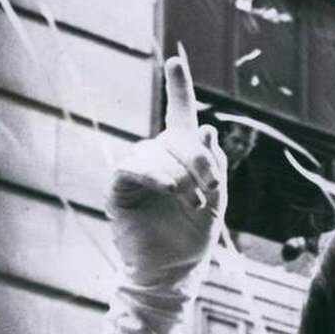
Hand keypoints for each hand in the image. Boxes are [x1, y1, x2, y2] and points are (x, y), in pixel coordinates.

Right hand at [108, 54, 226, 295]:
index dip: (178, 88)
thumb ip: (213, 165)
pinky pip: (132, 167)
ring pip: (156, 152)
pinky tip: (169, 189)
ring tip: (191, 201)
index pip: (179, 116)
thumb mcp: (216, 200)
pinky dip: (155, 175)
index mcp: (181, 157)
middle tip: (211, 188)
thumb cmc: (193, 237)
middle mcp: (156, 158)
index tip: (176, 61)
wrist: (172, 272)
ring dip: (180, 175)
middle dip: (199, 159)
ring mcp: (136, 172)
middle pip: (176, 136)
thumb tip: (206, 128)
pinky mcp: (119, 189)